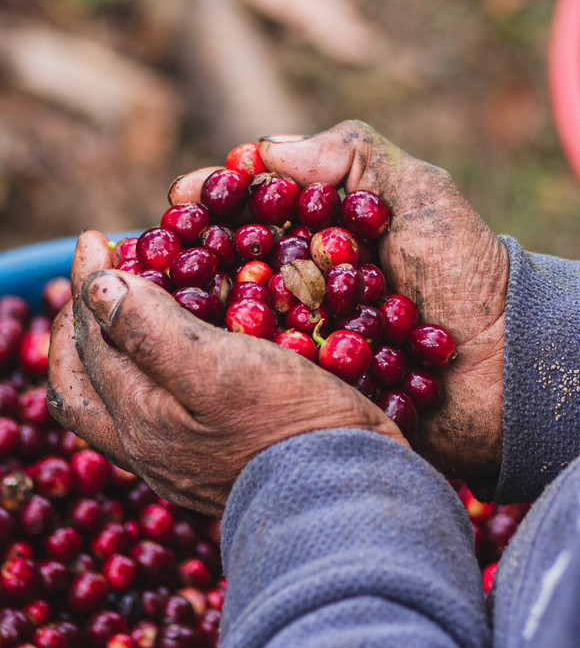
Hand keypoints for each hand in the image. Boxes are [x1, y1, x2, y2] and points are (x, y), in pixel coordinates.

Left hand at [47, 230, 406, 516]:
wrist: (343, 494)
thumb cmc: (287, 423)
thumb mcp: (218, 368)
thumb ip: (150, 331)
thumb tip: (98, 287)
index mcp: (139, 418)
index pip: (89, 339)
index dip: (88, 283)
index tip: (95, 239)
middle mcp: (147, 445)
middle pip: (88, 378)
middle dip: (83, 322)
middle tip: (100, 278)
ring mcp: (177, 460)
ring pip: (119, 397)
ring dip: (114, 348)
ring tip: (131, 308)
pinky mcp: (211, 463)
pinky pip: (158, 409)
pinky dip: (152, 369)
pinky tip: (183, 352)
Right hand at [172, 122, 508, 479]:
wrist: (508, 362)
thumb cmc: (466, 269)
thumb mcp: (420, 191)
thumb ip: (352, 153)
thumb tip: (259, 150)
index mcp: (330, 232)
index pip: (257, 207)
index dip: (216, 198)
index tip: (180, 194)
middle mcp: (311, 280)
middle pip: (238, 261)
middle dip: (196, 253)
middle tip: (154, 252)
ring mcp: (310, 333)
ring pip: (244, 317)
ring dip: (208, 307)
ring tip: (170, 300)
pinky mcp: (315, 383)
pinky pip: (268, 369)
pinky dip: (239, 359)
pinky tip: (208, 353)